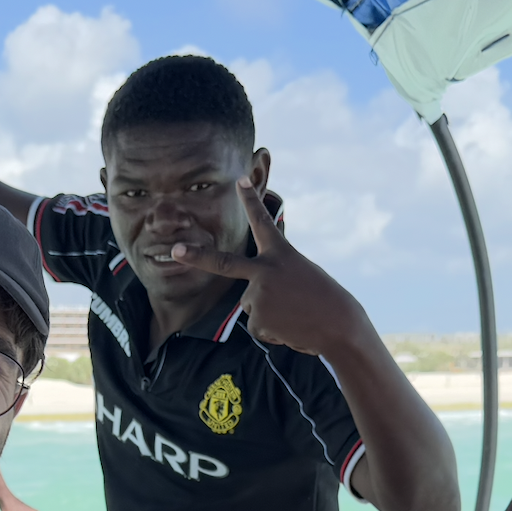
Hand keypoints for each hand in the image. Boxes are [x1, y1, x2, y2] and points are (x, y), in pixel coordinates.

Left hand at [167, 180, 361, 356]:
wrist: (338, 326)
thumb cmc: (323, 300)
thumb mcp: (299, 276)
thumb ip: (272, 278)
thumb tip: (251, 302)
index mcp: (281, 254)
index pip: (263, 223)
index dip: (251, 201)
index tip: (240, 181)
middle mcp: (265, 271)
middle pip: (223, 263)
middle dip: (196, 256)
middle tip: (174, 250)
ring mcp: (258, 295)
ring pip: (251, 304)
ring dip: (269, 313)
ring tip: (293, 314)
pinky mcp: (257, 319)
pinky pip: (257, 325)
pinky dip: (273, 330)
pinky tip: (290, 327)